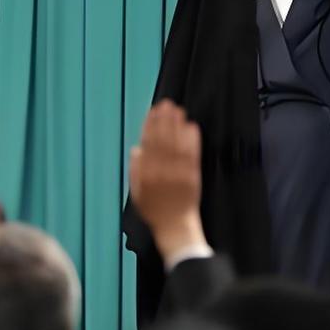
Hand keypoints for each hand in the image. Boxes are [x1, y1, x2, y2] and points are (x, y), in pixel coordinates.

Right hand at [129, 100, 206, 265]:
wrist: (175, 225)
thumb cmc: (154, 210)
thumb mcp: (136, 192)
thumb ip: (136, 170)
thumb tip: (137, 149)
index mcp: (147, 173)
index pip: (148, 144)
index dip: (150, 126)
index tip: (152, 112)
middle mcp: (162, 171)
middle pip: (163, 140)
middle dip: (164, 120)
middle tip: (166, 104)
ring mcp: (179, 173)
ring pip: (177, 144)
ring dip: (178, 125)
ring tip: (178, 110)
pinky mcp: (193, 175)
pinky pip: (192, 154)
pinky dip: (192, 140)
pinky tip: (192, 127)